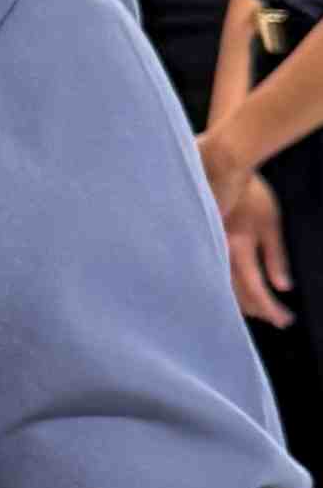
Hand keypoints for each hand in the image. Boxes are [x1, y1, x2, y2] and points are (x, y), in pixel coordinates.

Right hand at [222, 164, 295, 326]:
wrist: (220, 167)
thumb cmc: (250, 192)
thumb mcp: (270, 223)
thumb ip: (275, 257)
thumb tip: (283, 287)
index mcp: (239, 249)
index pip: (256, 290)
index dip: (270, 309)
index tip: (285, 320)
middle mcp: (219, 254)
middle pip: (237, 295)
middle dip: (258, 310)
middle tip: (276, 319)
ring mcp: (207, 250)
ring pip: (222, 288)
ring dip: (241, 303)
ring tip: (259, 310)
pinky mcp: (201, 245)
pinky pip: (214, 274)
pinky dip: (226, 288)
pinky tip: (233, 293)